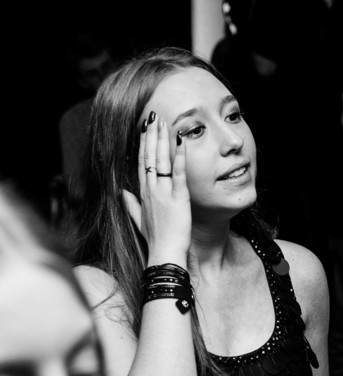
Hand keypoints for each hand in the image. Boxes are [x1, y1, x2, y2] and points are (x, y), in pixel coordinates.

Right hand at [122, 112, 190, 263]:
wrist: (163, 254)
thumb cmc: (155, 240)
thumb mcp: (139, 220)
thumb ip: (131, 205)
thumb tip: (122, 193)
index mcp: (143, 194)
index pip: (141, 163)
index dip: (142, 145)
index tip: (144, 129)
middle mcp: (150, 190)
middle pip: (148, 157)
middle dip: (150, 135)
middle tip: (152, 116)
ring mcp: (162, 193)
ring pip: (160, 161)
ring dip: (162, 140)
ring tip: (164, 122)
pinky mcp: (178, 199)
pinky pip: (178, 174)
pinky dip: (180, 157)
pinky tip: (181, 142)